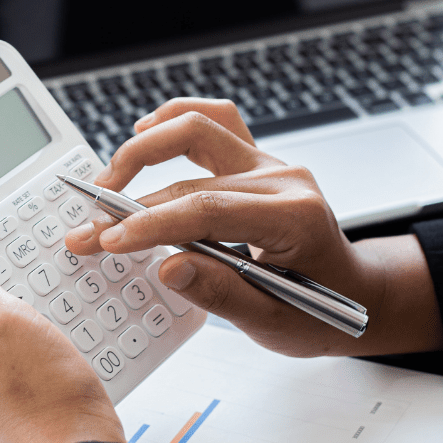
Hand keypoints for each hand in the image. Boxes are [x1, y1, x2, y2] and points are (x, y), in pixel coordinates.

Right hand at [65, 98, 442, 357]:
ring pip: (200, 126)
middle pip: (191, 172)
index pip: (207, 210)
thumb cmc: (316, 310)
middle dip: (130, 202)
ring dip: (146, 148)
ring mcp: (269, 164)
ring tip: (106, 180)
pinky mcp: (255, 161)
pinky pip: (215, 120)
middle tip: (90, 230)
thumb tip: (168, 266)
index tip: (109, 241)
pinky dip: (176, 120)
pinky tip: (144, 132)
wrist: (351, 292)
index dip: (151, 224)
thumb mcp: (272, 322)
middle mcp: (281, 179)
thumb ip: (220, 294)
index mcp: (293, 218)